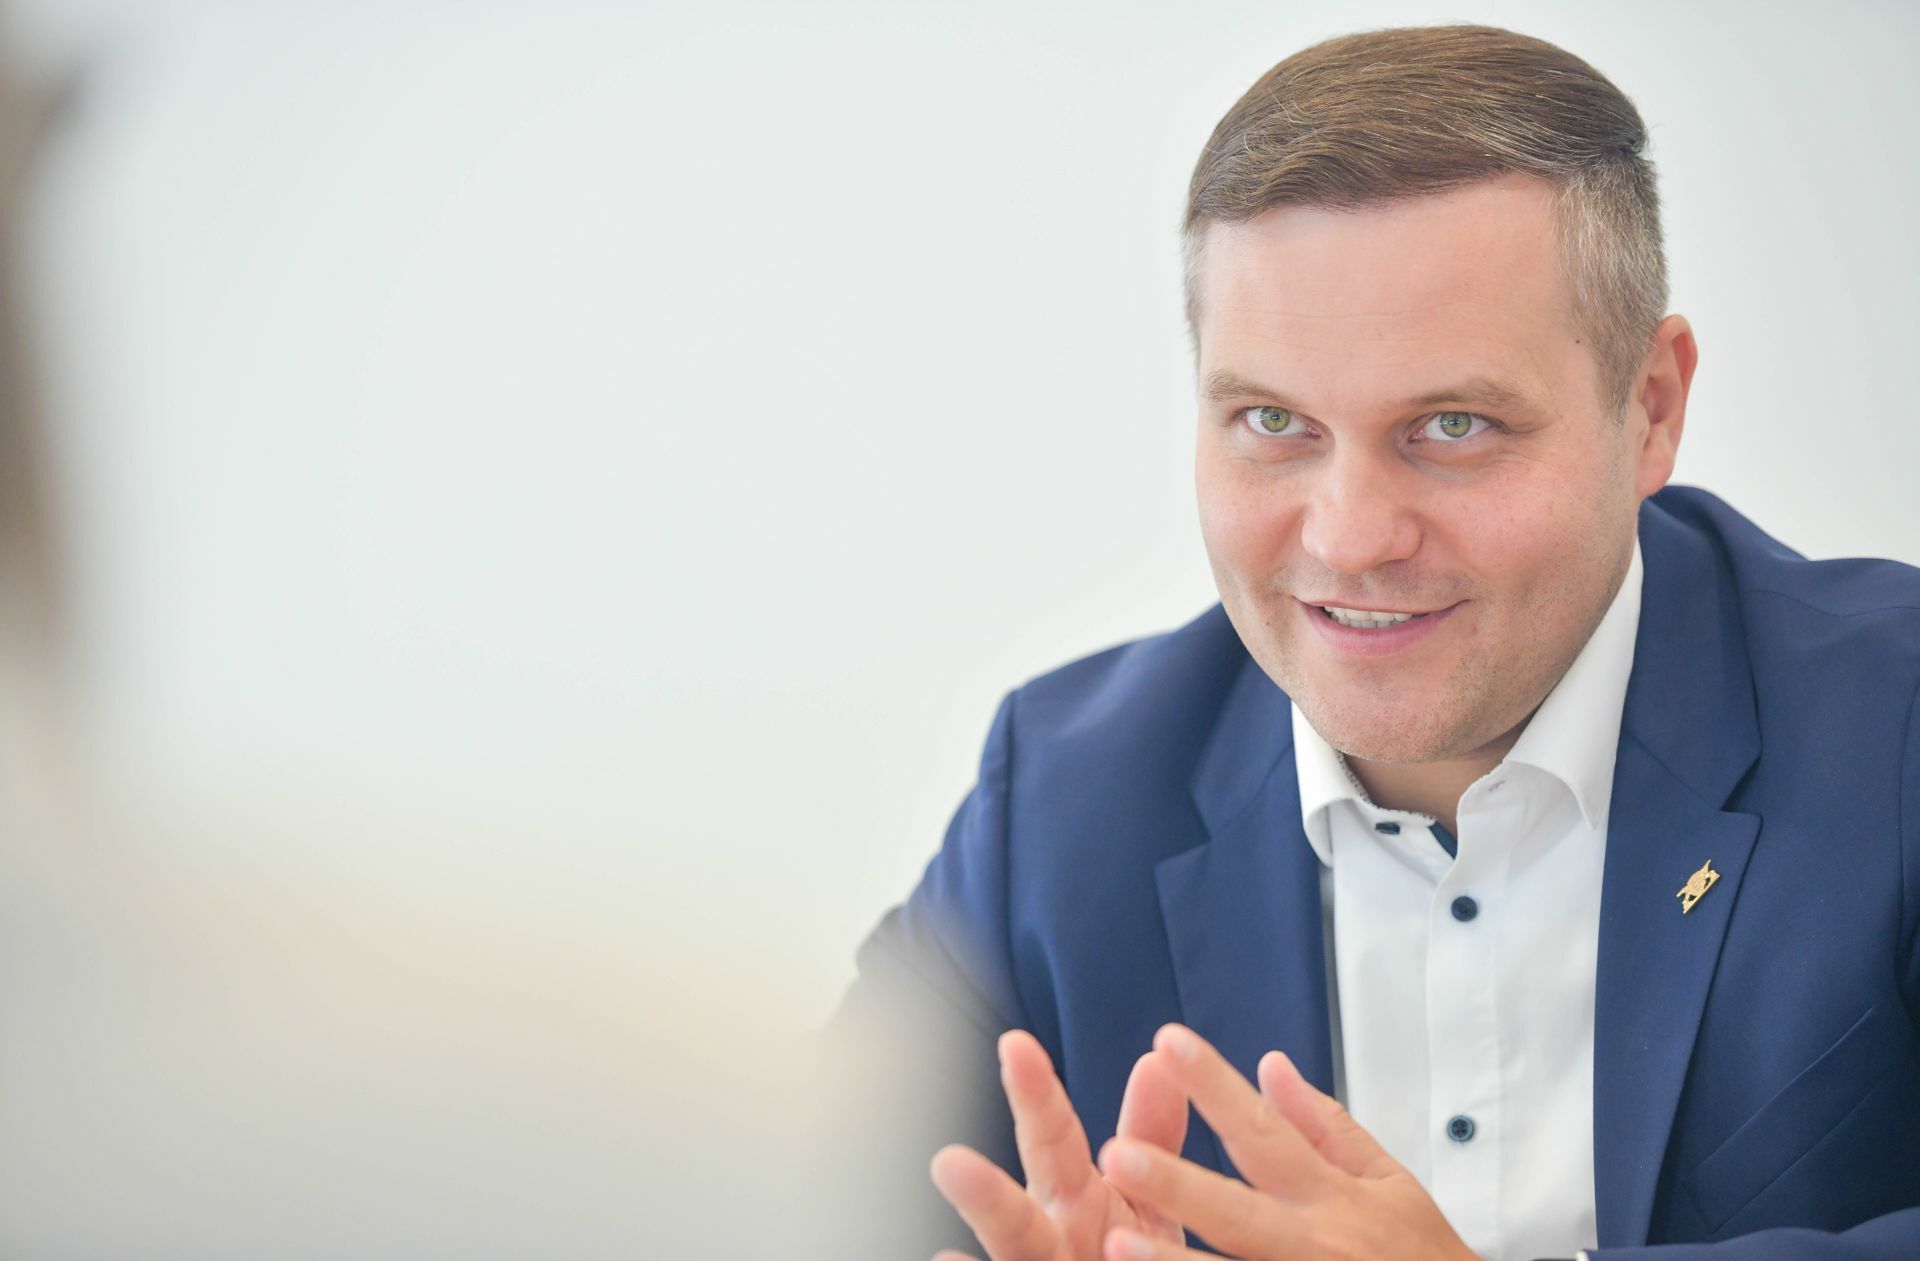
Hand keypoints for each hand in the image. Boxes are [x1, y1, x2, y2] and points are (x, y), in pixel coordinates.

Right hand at [928, 1028, 1188, 1260]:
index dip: (1034, 1095)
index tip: (1014, 1044)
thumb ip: (1148, 1136)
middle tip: (948, 1164)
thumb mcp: (1145, 1198)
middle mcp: (1047, 1244)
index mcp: (1072, 1199)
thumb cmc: (1129, 1254)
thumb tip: (1161, 1061)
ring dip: (985, 1251)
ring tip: (954, 1242)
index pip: (1051, 1141)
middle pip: (1012, 1220)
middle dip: (983, 1196)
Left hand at [1093, 1024, 1477, 1260]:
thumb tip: (1270, 1066)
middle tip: (1116, 1155)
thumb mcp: (1391, 1187)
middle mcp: (1316, 1246)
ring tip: (1116, 1246)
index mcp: (1332, 1199)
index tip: (1168, 1041)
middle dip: (1178, 1184)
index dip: (1216, 1087)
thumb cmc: (1425, 1260)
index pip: (1266, 1133)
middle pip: (1238, 1214)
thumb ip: (1325, 1128)